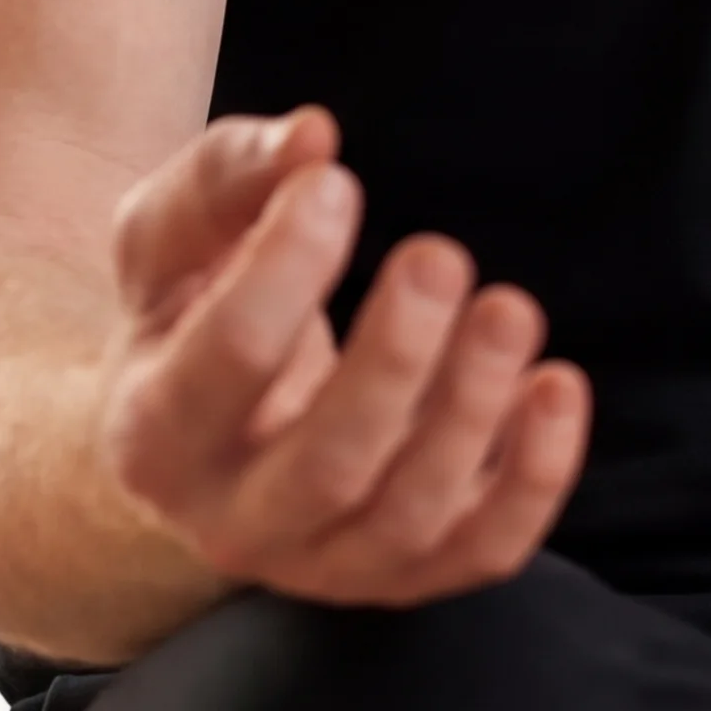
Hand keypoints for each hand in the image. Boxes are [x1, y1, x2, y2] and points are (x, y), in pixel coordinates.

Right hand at [97, 107, 592, 602]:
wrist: (207, 433)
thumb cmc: (194, 308)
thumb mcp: (174, 236)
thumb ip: (229, 176)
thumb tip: (313, 138)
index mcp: (155, 434)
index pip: (224, 364)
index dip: (283, 270)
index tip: (337, 184)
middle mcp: (233, 522)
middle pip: (327, 467)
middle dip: (396, 360)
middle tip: (438, 254)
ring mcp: (325, 561)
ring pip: (409, 515)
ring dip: (472, 410)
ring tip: (509, 307)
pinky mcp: (410, 572)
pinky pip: (482, 550)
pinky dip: (535, 478)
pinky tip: (556, 383)